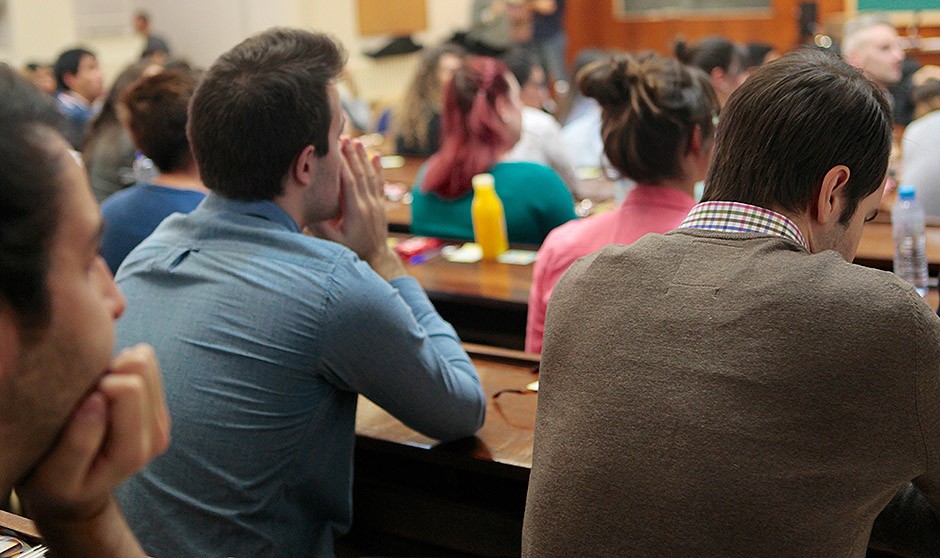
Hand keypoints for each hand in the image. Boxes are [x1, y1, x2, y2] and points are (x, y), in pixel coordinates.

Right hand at [16, 344, 169, 556]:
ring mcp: (159, 419)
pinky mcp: (155, 406)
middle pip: (141, 368)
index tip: (78, 402)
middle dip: (108, 373)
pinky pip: (144, 362)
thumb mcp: (56, 475)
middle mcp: (155, 434)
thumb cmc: (56, 483)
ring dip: (114, 368)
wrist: (75, 492)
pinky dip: (118, 367)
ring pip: (145, 360)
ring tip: (91, 393)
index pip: (130, 389)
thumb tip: (96, 399)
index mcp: (133, 451)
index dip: (98, 384)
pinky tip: (101, 388)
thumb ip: (78, 443)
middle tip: (84, 395)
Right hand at [309, 138, 405, 279]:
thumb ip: (320, 225)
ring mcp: (376, 203)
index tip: (334, 149)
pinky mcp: (380, 204)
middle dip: (351, 155)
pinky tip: (376, 156)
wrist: (376, 258)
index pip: (348, 182)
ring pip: (370, 176)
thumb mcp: (332, 242)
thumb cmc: (351, 251)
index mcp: (356, 211)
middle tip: (343, 136)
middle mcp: (368, 204)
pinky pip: (379, 183)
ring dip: (363, 157)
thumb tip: (307, 207)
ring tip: (356, 141)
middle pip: (359, 174)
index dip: (342, 164)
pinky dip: (378, 168)